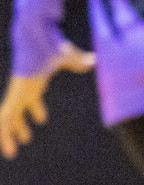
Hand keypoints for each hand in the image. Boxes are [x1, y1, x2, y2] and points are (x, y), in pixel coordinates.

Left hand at [0, 41, 94, 159]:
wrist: (35, 31)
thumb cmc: (51, 41)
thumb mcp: (68, 56)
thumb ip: (78, 60)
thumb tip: (93, 61)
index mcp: (33, 81)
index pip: (31, 98)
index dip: (36, 109)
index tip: (42, 119)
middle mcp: (23, 88)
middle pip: (16, 112)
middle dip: (19, 127)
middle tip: (25, 140)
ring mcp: (18, 91)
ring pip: (8, 118)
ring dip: (9, 135)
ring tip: (10, 152)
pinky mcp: (17, 93)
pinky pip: (7, 115)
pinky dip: (5, 129)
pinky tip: (5, 142)